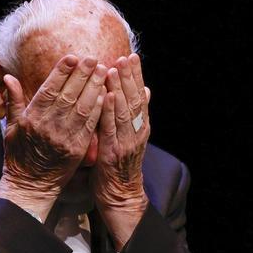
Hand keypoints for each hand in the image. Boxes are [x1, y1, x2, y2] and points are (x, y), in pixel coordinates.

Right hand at [0, 56, 107, 217]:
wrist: (30, 186)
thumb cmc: (19, 155)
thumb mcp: (12, 127)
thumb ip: (14, 101)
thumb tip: (9, 76)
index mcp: (32, 118)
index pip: (49, 89)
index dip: (61, 72)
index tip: (72, 57)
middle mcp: (48, 126)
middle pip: (68, 95)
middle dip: (82, 75)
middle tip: (94, 58)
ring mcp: (63, 138)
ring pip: (81, 108)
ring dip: (94, 88)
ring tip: (104, 71)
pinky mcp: (76, 149)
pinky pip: (89, 126)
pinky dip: (97, 110)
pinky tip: (105, 95)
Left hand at [95, 53, 150, 246]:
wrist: (121, 196)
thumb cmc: (121, 167)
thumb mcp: (132, 138)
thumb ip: (136, 115)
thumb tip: (146, 90)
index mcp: (140, 128)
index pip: (139, 97)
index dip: (136, 76)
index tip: (132, 56)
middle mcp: (136, 133)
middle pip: (134, 100)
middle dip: (129, 77)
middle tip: (125, 56)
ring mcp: (126, 142)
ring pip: (124, 111)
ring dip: (119, 89)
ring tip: (115, 69)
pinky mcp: (113, 152)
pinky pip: (111, 128)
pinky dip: (109, 111)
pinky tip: (106, 96)